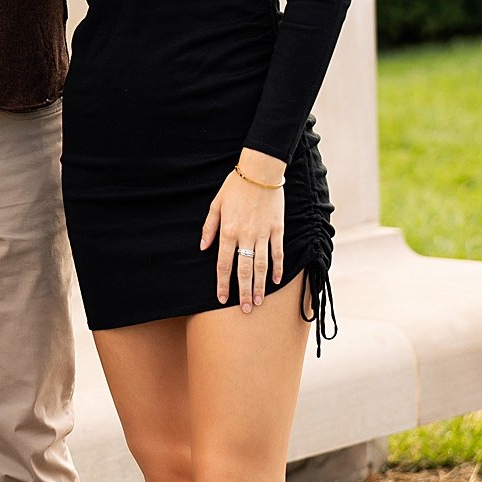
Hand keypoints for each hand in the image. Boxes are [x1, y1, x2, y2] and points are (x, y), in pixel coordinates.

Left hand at [200, 151, 286, 310]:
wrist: (260, 172)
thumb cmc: (235, 187)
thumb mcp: (215, 204)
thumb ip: (209, 228)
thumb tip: (203, 248)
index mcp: (228, 231)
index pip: (223, 264)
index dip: (222, 283)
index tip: (221, 299)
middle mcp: (245, 236)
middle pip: (244, 270)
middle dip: (244, 292)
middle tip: (245, 310)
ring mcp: (263, 234)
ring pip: (261, 266)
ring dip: (260, 285)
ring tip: (258, 301)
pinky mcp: (277, 230)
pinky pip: (278, 253)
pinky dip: (278, 268)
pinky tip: (276, 281)